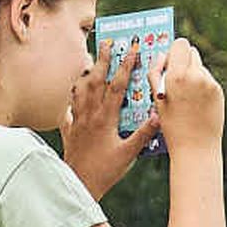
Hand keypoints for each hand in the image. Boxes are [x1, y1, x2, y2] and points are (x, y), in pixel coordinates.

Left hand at [63, 40, 157, 197]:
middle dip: (103, 58)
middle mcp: (89, 114)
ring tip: (90, 60)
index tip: (132, 48)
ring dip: (86, 72)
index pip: (117, 85)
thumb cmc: (105, 171)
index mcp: (106, 117)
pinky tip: (72, 92)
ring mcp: (77, 120)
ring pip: (80, 89)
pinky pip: (69, 106)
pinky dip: (72, 95)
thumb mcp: (129, 154)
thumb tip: (158, 115)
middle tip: (108, 41)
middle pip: (96, 79)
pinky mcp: (69, 129)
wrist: (78, 184)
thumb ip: (143, 134)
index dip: (125, 65)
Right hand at [152, 40, 223, 156]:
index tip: (169, 63)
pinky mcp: (218, 90)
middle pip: (191, 51)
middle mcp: (195, 75)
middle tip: (176, 78)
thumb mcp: (157, 99)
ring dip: (192, 73)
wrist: (196, 147)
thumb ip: (156, 73)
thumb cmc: (171, 125)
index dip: (174, 52)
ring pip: (199, 66)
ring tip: (186, 95)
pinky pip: (207, 79)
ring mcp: (209, 82)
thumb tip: (163, 55)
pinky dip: (201, 85)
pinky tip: (196, 102)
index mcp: (177, 75)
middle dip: (183, 60)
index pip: (180, 44)